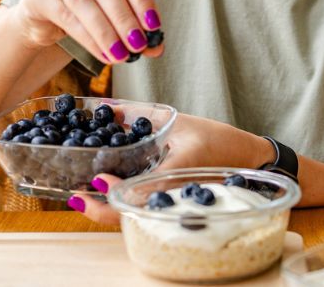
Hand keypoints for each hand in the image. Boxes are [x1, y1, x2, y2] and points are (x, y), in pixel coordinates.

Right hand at [10, 0, 163, 63]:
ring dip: (107, 31)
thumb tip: (157, 47)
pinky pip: (66, 18)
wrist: (41, 19)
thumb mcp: (110, 9)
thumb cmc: (83, 9)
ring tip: (122, 54)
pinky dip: (89, 39)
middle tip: (139, 44)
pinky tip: (104, 53)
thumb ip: (133, 22)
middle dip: (124, 17)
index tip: (154, 25)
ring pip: (83, 0)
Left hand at [68, 115, 275, 224]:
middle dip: (99, 209)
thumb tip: (108, 107)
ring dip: (107, 208)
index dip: (112, 194)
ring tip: (84, 194)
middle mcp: (170, 194)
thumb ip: (142, 114)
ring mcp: (171, 202)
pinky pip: (141, 208)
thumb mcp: (179, 121)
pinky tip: (109, 191)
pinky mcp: (171, 202)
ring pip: (132, 215)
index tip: (95, 182)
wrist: (247, 158)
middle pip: (128, 214)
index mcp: (174, 174)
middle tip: (76, 197)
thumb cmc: (218, 140)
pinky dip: (121, 203)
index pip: (137, 192)